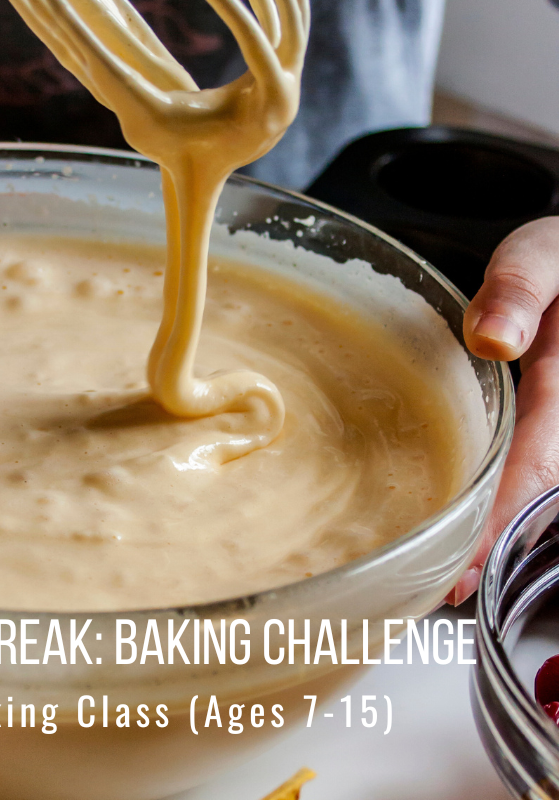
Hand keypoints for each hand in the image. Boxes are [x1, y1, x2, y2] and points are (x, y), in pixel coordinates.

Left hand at [447, 216, 558, 604]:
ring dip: (506, 533)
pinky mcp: (555, 430)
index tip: (462, 569)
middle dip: (500, 545)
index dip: (503, 520)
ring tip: (453, 573)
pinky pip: (540, 470)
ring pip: (547, 493)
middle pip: (545, 494)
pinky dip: (509, 502)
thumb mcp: (544, 254)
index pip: (540, 465)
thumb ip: (522, 286)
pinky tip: (477, 522)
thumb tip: (491, 341)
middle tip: (445, 589)